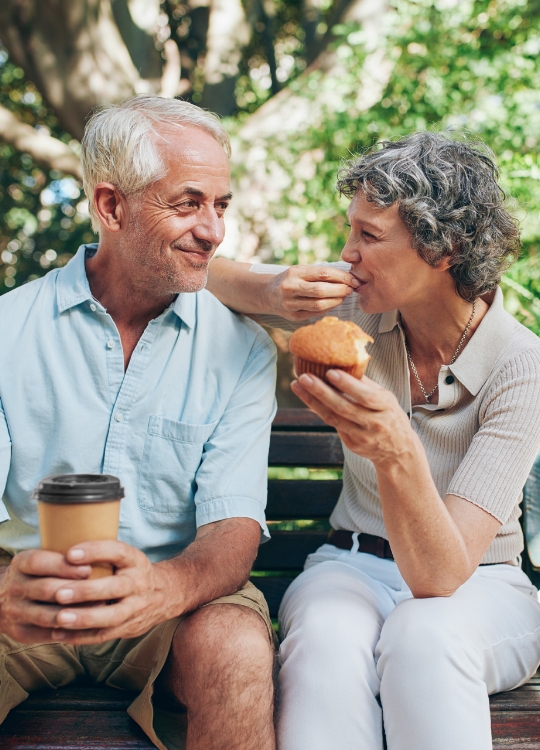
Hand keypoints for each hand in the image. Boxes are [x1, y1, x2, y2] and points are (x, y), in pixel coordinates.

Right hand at [0, 549, 92, 643]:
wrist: (2, 599)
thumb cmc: (36, 574)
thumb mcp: (41, 559)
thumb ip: (63, 558)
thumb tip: (100, 556)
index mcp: (21, 564)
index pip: (39, 562)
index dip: (63, 567)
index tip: (88, 569)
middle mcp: (15, 587)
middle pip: (45, 589)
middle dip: (74, 591)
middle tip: (101, 591)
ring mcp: (15, 611)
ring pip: (47, 615)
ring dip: (75, 613)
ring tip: (99, 609)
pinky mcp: (21, 632)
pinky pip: (46, 634)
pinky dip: (68, 631)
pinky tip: (88, 627)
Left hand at [47, 541, 176, 644]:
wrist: (167, 594)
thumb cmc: (133, 571)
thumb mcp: (127, 556)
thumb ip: (102, 555)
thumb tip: (62, 549)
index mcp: (135, 560)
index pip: (118, 552)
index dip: (95, 551)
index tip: (70, 554)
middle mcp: (138, 583)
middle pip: (115, 588)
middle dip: (86, 591)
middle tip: (59, 593)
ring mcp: (136, 608)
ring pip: (112, 616)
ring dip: (84, 618)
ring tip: (59, 618)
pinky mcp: (130, 628)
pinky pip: (105, 635)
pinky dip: (81, 636)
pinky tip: (60, 634)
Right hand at [267, 265, 358, 320]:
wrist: (267, 294)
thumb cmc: (291, 279)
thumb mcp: (301, 270)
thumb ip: (320, 273)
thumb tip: (348, 278)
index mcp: (294, 272)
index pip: (323, 274)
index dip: (342, 277)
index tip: (353, 279)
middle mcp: (290, 288)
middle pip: (321, 290)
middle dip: (340, 290)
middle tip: (351, 289)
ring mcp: (290, 304)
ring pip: (319, 305)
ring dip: (336, 301)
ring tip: (344, 296)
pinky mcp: (293, 317)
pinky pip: (315, 313)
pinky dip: (328, 308)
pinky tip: (333, 303)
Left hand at [291, 370, 415, 467]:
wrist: (399, 451)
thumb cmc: (389, 415)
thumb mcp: (386, 398)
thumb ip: (365, 384)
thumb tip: (343, 362)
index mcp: (386, 407)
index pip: (366, 396)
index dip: (348, 385)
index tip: (330, 372)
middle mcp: (374, 423)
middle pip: (344, 408)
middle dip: (321, 392)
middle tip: (304, 377)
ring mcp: (362, 436)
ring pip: (333, 418)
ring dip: (312, 401)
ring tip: (297, 385)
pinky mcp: (352, 444)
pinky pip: (333, 424)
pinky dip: (319, 410)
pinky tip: (307, 397)